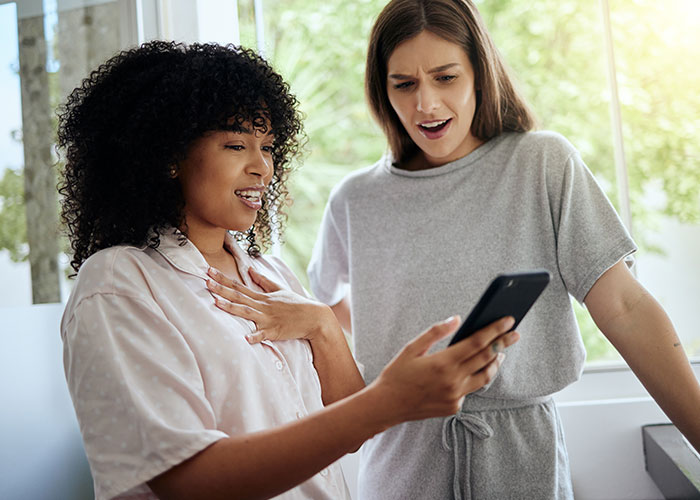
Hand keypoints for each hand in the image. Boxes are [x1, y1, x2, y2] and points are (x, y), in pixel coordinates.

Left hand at [207, 267, 339, 343]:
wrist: (314, 318)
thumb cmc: (296, 304)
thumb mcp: (280, 289)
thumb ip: (263, 281)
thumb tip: (251, 269)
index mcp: (262, 297)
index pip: (239, 286)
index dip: (223, 279)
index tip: (209, 271)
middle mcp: (263, 306)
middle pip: (239, 297)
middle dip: (221, 289)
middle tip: (206, 282)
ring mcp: (268, 318)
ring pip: (246, 312)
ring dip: (231, 308)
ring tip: (216, 303)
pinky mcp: (275, 331)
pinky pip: (263, 334)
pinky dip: (255, 336)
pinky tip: (245, 337)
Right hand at [370, 316, 518, 423]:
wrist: (386, 406)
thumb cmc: (396, 374)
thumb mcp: (411, 348)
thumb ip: (435, 332)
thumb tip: (456, 319)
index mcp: (443, 363)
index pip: (477, 342)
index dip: (494, 330)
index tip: (507, 320)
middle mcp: (453, 381)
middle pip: (487, 358)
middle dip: (503, 343)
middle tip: (515, 333)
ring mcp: (455, 396)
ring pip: (485, 377)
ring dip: (495, 362)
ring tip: (501, 351)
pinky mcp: (454, 406)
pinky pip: (471, 389)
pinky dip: (476, 377)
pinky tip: (476, 369)